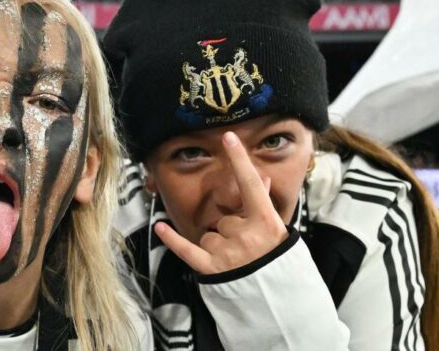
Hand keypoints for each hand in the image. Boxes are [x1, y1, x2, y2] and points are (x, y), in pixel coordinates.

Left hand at [154, 131, 288, 274]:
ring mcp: (227, 253)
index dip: (240, 160)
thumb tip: (261, 176)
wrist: (276, 301)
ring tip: (235, 259)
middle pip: (225, 217)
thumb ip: (264, 205)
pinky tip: (161, 227)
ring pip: (210, 233)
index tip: (229, 137)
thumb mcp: (277, 232)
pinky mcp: (211, 269)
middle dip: (232, 228)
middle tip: (247, 246)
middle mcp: (245, 235)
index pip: (251, 184)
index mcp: (266, 223)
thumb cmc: (277, 263)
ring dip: (218, 243)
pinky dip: (172, 239)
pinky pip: (186, 249)